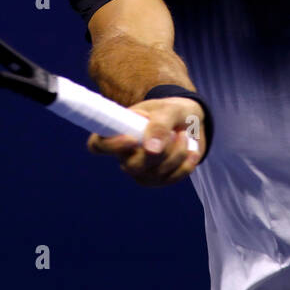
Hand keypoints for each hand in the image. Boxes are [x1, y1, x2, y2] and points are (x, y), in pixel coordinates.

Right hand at [87, 97, 203, 186]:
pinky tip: (192, 151)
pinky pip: (171, 178)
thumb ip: (159, 125)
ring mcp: (141, 171)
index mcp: (118, 132)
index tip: (133, 138)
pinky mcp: (158, 179)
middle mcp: (125, 155)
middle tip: (176, 132)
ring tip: (184, 135)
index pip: (98, 145)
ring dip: (177, 154)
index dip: (110, 146)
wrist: (189, 121)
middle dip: (160, 151)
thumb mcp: (168, 110)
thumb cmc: (171, 112)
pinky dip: (186, 164)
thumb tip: (151, 150)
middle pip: (132, 166)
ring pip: (155, 173)